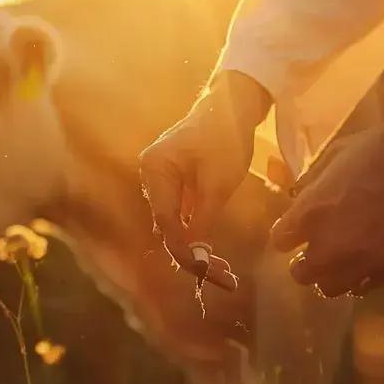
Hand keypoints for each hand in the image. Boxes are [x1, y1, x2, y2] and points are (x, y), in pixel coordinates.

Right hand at [139, 71, 271, 288]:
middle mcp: (150, 175)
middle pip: (167, 226)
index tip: (207, 272)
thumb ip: (202, 218)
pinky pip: (181, 216)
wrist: (232, 105)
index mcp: (154, 169)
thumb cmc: (225, 136)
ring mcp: (161, 179)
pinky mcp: (174, 183)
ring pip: (174, 225)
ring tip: (224, 273)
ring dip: (196, 248)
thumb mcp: (219, 181)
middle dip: (193, 255)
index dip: (185, 251)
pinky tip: (214, 256)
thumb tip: (193, 255)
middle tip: (224, 278)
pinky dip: (196, 233)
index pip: (165, 221)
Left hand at [270, 122, 383, 296]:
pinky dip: (360, 280)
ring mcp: (360, 263)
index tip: (295, 231)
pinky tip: (366, 264)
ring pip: (330, 288)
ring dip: (331, 275)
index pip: (280, 241)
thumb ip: (312, 179)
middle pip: (301, 274)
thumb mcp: (338, 152)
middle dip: (305, 262)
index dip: (288, 235)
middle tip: (317, 250)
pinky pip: (364, 289)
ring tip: (342, 261)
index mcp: (310, 212)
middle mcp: (329, 245)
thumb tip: (298, 195)